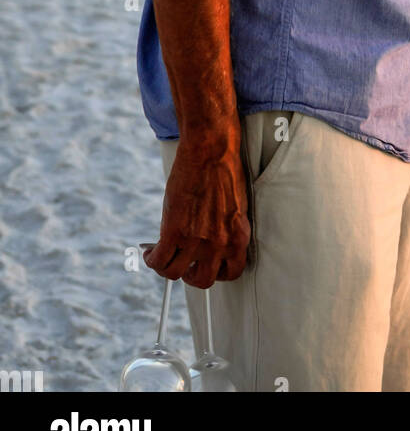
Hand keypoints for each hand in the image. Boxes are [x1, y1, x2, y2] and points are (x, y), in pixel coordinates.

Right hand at [142, 136, 250, 289]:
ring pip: (175, 274)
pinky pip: (159, 259)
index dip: (216, 271)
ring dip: (167, 268)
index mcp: (238, 237)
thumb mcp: (232, 207)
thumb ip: (223, 230)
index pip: (232, 273)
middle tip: (183, 263)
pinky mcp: (174, 231)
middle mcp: (220, 244)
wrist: (210, 150)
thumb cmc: (223, 170)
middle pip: (203, 280)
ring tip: (162, 257)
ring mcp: (196, 240)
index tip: (206, 265)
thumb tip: (206, 244)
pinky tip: (150, 251)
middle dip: (191, 274)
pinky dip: (151, 259)